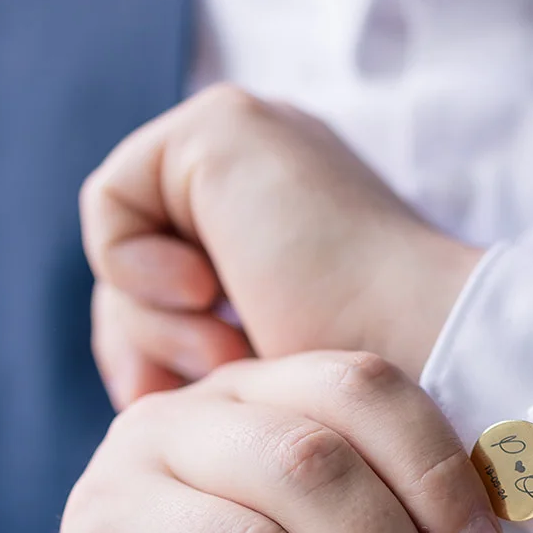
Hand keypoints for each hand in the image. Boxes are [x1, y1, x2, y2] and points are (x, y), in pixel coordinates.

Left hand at [79, 84, 482, 405]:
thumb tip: (135, 385)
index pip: (170, 284)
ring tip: (224, 354)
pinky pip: (111, 203)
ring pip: (123, 247)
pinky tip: (207, 293)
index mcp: (288, 224)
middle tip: (184, 393)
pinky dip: (136, 270)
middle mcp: (266, 172)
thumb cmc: (364, 406)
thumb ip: (204, 360)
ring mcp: (248, 141)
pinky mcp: (221, 126)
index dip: (156, 353)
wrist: (422, 359)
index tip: (177, 407)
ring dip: (155, 323)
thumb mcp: (264, 385)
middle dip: (145, 343)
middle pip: (137, 267)